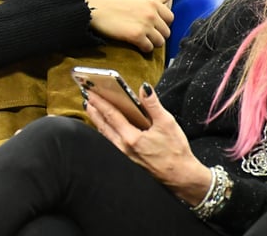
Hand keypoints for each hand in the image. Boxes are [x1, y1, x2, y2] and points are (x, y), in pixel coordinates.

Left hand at [84, 83, 211, 204]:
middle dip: (93, 109)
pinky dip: (104, 130)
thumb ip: (153, 105)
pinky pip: (110, 141)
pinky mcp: (126, 159)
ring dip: (97, 119)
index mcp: (131, 138)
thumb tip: (144, 88)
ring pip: (105, 133)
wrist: (181, 178)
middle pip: (103, 124)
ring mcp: (123, 154)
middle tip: (86, 96)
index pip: (110, 114)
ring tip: (91, 108)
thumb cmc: (176, 152)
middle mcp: (123, 147)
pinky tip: (104, 126)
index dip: (99, 101)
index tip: (90, 90)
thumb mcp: (167, 124)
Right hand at [86, 0, 172, 51]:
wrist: (93, 7)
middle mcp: (151, 13)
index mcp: (151, 2)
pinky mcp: (136, 36)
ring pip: (160, 41)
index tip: (154, 26)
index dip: (163, 23)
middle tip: (149, 36)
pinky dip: (144, 48)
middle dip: (159, 35)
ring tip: (143, 42)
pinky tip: (136, 45)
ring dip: (152, 43)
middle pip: (167, 31)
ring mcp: (145, 25)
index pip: (170, 17)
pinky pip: (148, 48)